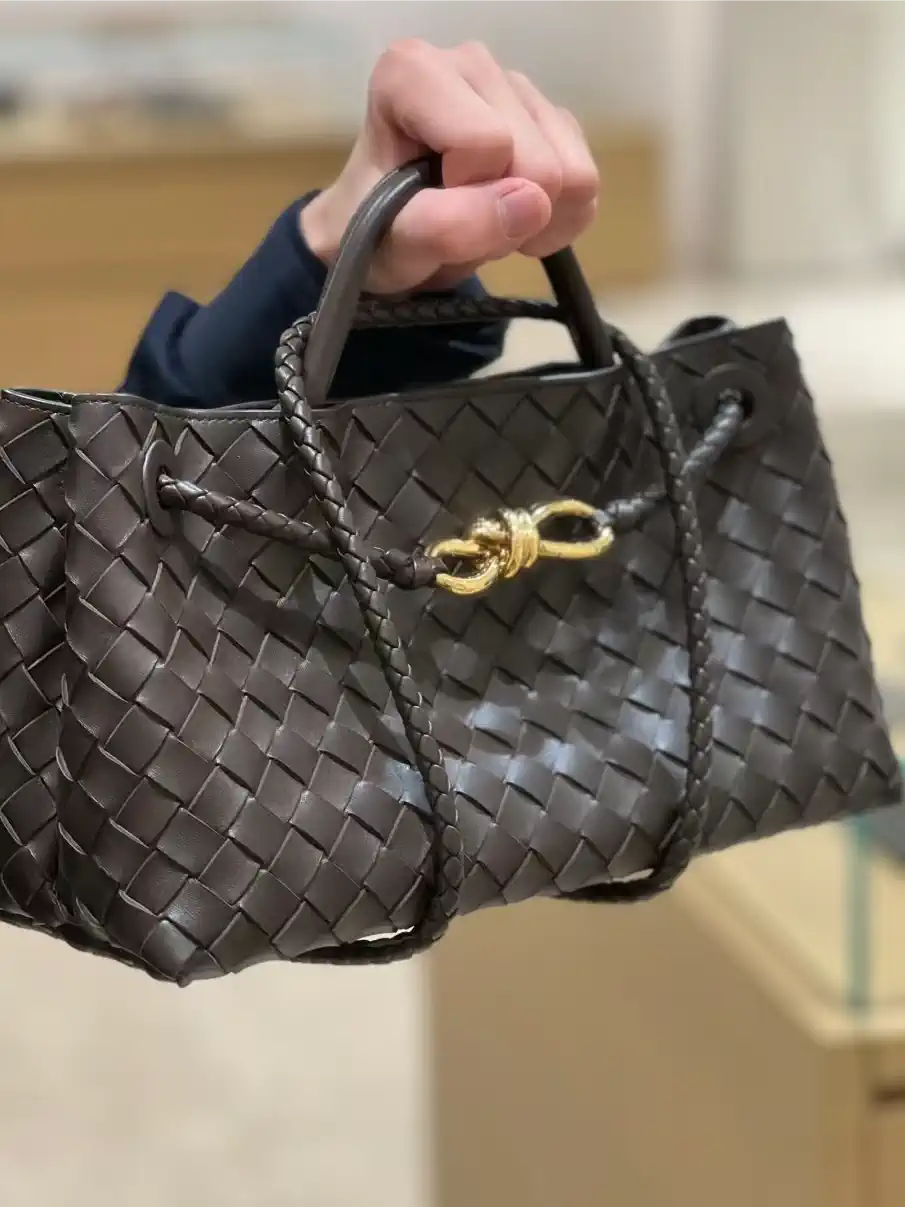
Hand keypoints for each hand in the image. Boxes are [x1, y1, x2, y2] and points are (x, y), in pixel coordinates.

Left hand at [300, 39, 599, 294]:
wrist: (388, 243)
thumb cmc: (374, 235)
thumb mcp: (392, 246)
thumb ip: (446, 226)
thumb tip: (533, 201)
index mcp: (414, 72)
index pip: (487, 143)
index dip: (466, 193)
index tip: (429, 202)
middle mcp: (471, 64)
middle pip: (539, 163)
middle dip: (504, 214)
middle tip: (460, 224)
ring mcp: (518, 89)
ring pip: (573, 176)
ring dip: (531, 222)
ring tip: (481, 220)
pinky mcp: (552, 121)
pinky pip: (587, 187)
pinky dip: (555, 222)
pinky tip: (511, 217)